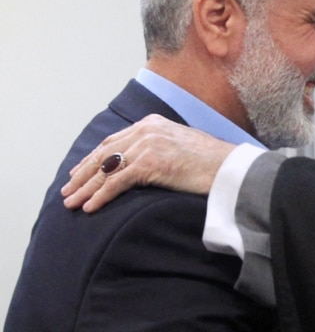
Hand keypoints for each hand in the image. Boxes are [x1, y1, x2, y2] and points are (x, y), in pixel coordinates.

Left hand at [62, 114, 237, 212]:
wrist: (230, 168)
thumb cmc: (213, 162)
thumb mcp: (182, 147)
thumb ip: (161, 149)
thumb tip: (146, 165)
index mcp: (152, 124)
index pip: (113, 142)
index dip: (92, 159)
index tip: (79, 173)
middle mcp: (146, 130)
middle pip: (104, 154)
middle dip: (82, 174)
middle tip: (68, 190)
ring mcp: (147, 145)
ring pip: (106, 168)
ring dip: (85, 188)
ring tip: (71, 202)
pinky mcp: (150, 163)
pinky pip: (117, 182)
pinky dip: (101, 196)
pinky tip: (90, 207)